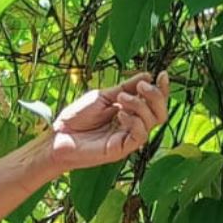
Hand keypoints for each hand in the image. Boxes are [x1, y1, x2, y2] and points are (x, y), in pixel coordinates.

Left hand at [47, 72, 170, 172]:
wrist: (59, 134)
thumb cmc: (78, 116)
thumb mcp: (103, 96)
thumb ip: (126, 87)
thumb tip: (148, 76)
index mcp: (130, 111)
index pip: (154, 102)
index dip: (162, 89)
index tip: (163, 74)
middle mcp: (133, 124)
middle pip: (160, 113)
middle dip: (155, 96)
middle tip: (141, 87)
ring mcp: (128, 138)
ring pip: (152, 122)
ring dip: (140, 105)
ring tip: (121, 99)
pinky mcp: (122, 148)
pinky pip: (140, 135)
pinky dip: (134, 121)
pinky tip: (120, 114)